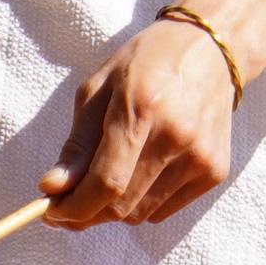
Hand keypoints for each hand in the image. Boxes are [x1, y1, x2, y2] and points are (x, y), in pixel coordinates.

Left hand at [40, 0, 265, 229]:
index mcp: (141, 106)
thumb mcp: (98, 88)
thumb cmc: (146, 63)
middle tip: (68, 202)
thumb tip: (52, 189)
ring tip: (104, 183)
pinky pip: (164, 211)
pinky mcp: (215, 171)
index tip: (51, 212)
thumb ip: (77, 144)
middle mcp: (177, 135)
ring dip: (113, 209)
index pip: (106, 182)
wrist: (211, 50)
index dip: (73, 208)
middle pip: (121, 206)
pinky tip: (140, 173)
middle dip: (86, 212)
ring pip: (141, 214)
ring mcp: (201, 156)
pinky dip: (142, 203)